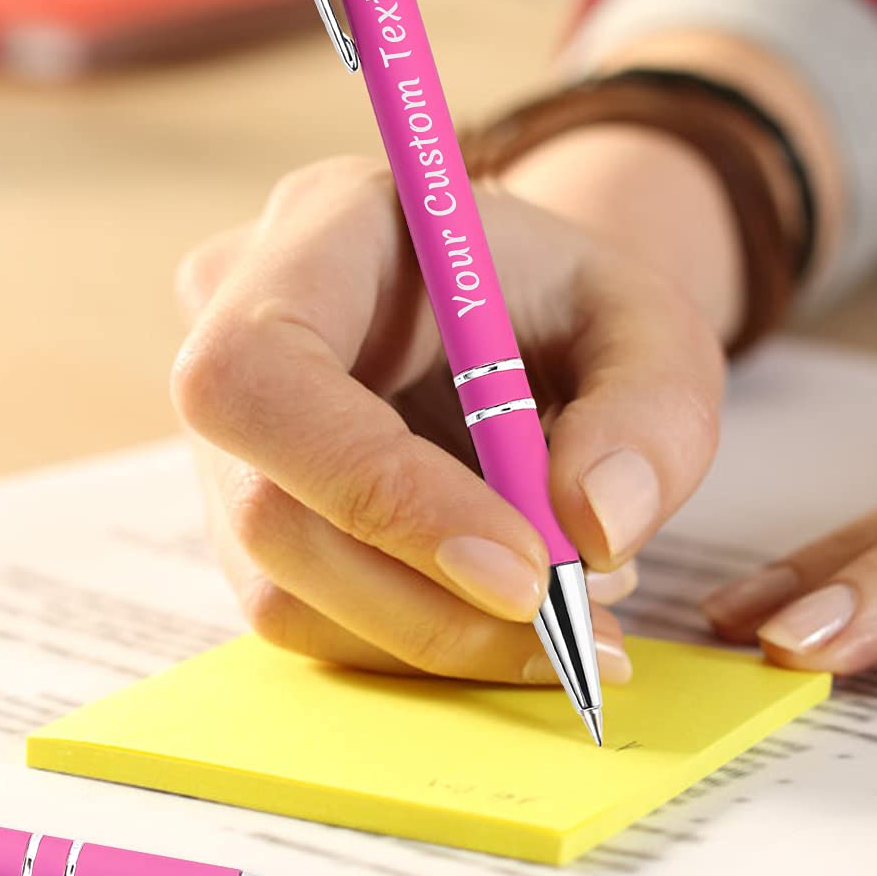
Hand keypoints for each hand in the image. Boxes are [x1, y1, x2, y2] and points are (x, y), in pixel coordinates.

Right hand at [171, 149, 728, 684]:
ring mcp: (225, 439)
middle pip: (266, 511)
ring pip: (284, 592)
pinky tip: (511, 616)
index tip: (525, 571)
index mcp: (319, 231)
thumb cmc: (573, 303)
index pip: (259, 370)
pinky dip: (421, 644)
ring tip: (571, 610)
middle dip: (428, 601)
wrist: (520, 319)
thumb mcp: (651, 323)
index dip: (375, 485)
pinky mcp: (246, 522)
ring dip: (438, 635)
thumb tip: (591, 529)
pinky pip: (311, 619)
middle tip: (573, 627)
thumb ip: (650, 410)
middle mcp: (233, 331)